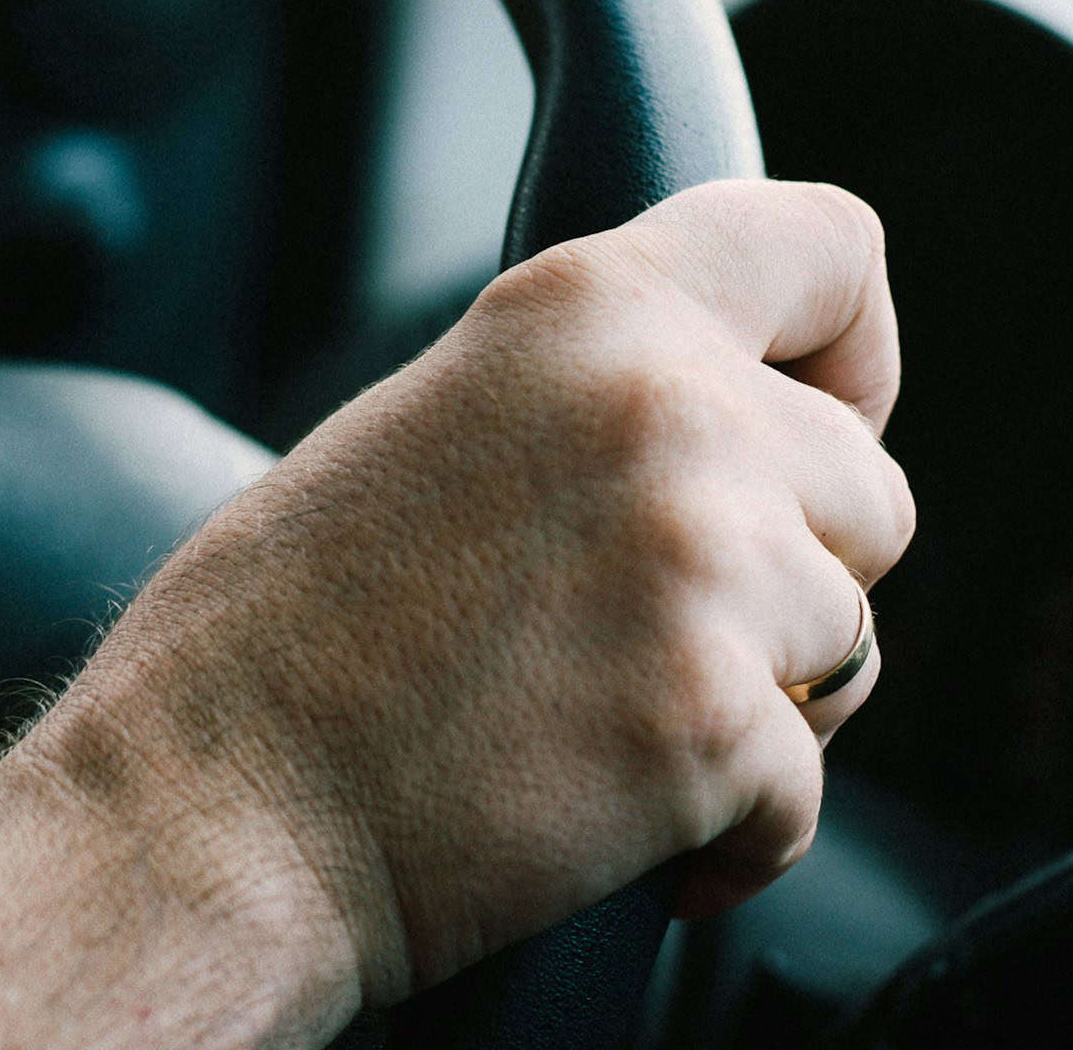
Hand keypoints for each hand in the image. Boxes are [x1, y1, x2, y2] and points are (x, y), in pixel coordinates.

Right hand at [0, 179, 911, 1047]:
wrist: (204, 809)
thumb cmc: (272, 638)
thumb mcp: (427, 427)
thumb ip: (582, 399)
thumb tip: (710, 431)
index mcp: (580, 312)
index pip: (828, 248)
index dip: (848, 346)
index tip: (818, 416)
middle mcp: (664, 412)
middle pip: (868, 488)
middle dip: (790, 569)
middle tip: (654, 626)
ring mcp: (699, 567)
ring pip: (851, 641)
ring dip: (761, 696)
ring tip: (605, 720)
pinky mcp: (713, 726)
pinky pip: (806, 786)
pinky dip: (729, 824)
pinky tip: (612, 820)